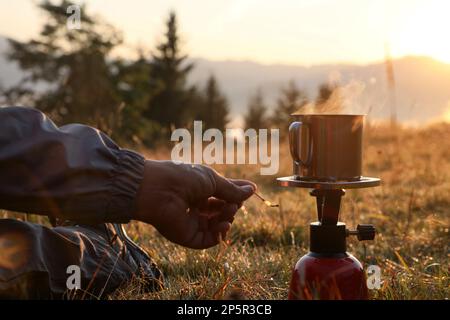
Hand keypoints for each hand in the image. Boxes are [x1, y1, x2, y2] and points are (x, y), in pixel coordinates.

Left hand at [134, 160, 255, 248]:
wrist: (160, 190)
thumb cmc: (184, 178)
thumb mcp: (212, 180)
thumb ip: (232, 190)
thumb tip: (253, 190)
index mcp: (199, 190)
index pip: (223, 195)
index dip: (236, 194)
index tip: (250, 191)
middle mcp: (196, 206)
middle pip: (222, 211)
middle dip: (233, 206)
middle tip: (234, 203)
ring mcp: (191, 222)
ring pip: (217, 225)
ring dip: (228, 219)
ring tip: (229, 210)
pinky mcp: (187, 236)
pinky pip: (208, 240)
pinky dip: (220, 234)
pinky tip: (224, 224)